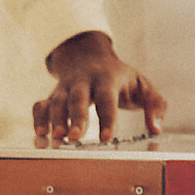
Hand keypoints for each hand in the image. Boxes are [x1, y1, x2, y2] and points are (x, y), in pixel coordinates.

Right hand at [35, 31, 166, 145]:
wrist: (87, 54)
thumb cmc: (118, 77)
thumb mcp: (141, 84)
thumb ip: (154, 104)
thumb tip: (156, 128)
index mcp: (107, 78)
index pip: (107, 98)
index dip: (107, 118)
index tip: (107, 138)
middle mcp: (84, 81)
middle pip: (77, 98)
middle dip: (76, 118)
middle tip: (74, 138)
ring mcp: (65, 88)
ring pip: (57, 102)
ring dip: (55, 121)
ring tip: (56, 140)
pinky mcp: (52, 96)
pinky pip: (41, 106)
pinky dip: (38, 119)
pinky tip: (40, 135)